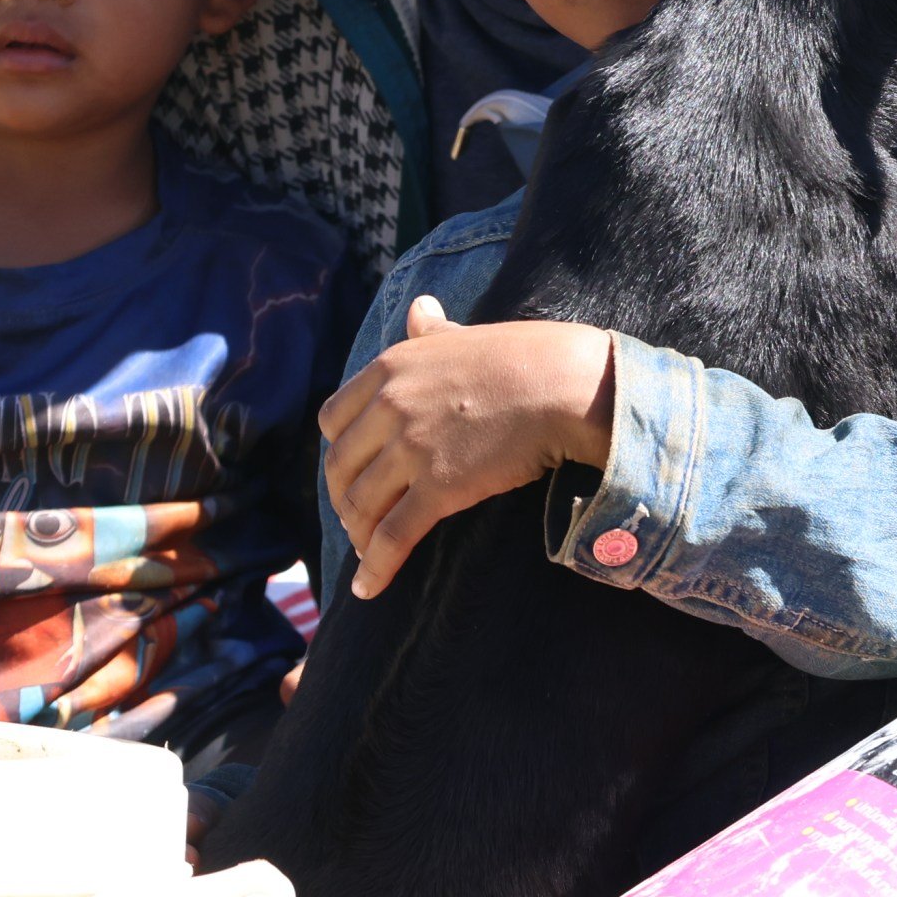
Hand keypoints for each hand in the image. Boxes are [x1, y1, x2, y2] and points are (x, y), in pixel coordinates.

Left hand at [322, 299, 613, 601]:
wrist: (564, 384)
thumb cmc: (525, 357)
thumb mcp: (464, 336)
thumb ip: (433, 332)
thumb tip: (420, 308)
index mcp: (389, 368)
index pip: (332, 419)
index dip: (338, 452)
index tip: (350, 472)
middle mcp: (388, 406)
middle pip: (339, 466)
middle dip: (342, 499)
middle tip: (356, 519)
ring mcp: (410, 448)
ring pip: (360, 504)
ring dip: (357, 535)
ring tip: (367, 552)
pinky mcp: (438, 488)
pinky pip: (392, 535)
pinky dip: (375, 566)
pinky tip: (368, 589)